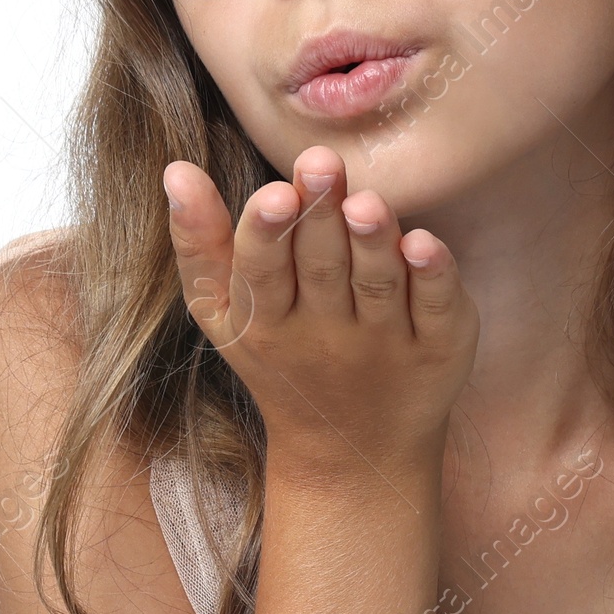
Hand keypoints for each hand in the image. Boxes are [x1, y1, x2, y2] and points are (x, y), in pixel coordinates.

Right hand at [162, 145, 477, 480]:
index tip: (273, 194)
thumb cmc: (283, 357)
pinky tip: (424, 243)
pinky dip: (433, 277)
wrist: (355, 449)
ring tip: (366, 202)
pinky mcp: (438, 348)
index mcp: (267, 321)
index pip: (262, 271)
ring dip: (373, 243)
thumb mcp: (224, 312)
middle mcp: (326, 334)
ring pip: (377, 286)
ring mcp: (384, 343)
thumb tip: (175, 170)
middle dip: (320, 217)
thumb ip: (200, 241)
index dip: (267, 233)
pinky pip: (436, 311)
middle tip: (322, 164)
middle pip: (322, 268)